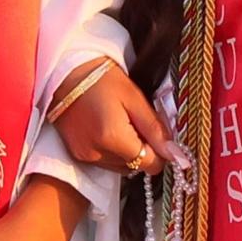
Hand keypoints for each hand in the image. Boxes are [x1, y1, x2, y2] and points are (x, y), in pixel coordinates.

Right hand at [49, 59, 180, 176]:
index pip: (151, 165)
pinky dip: (111, 151)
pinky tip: (107, 129)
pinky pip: (105, 163)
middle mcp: (97, 153)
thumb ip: (156, 129)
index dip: (159, 151)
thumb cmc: (102, 78)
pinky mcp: (77, 155)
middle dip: (141, 148)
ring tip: (119, 123)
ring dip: (126, 152)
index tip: (156, 132)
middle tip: (135, 121)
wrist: (65, 72)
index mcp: (114, 138)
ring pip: (121, 167)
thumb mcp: (134, 98)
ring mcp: (85, 156)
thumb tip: (176, 155)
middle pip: (136, 166)